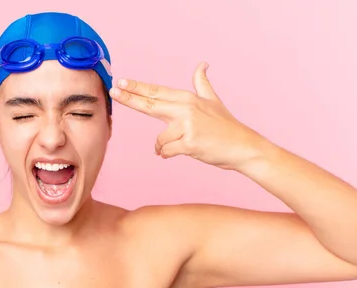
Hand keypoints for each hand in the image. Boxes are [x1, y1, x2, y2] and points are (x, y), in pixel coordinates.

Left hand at [109, 62, 270, 170]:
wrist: (243, 147)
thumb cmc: (225, 126)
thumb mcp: (213, 101)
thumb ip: (202, 84)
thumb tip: (202, 64)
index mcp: (188, 99)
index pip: (156, 92)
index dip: (137, 88)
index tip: (121, 82)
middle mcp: (186, 109)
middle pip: (150, 104)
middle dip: (130, 98)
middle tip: (114, 91)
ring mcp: (187, 126)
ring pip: (159, 139)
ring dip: (163, 147)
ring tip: (178, 146)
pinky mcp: (189, 144)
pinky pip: (166, 152)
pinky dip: (168, 155)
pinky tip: (177, 153)